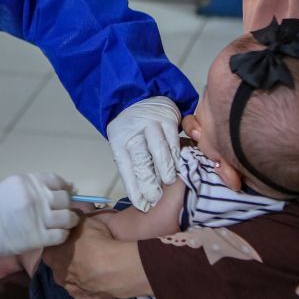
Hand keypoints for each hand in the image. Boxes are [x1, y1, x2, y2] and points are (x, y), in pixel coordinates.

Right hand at [0, 173, 78, 264]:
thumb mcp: (6, 188)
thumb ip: (28, 189)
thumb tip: (48, 193)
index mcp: (26, 181)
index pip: (56, 181)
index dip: (65, 188)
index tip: (67, 193)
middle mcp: (35, 196)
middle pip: (64, 199)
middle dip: (66, 205)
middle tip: (63, 212)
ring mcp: (38, 217)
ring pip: (68, 217)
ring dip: (69, 221)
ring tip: (65, 224)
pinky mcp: (37, 237)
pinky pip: (61, 235)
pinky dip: (62, 235)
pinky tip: (56, 236)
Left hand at [42, 217, 147, 298]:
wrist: (116, 268)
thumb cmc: (96, 241)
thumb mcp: (84, 221)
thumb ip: (73, 220)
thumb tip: (70, 215)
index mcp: (51, 256)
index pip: (50, 249)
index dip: (60, 244)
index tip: (70, 241)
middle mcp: (58, 276)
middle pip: (60, 268)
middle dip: (68, 263)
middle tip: (84, 255)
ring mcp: (72, 291)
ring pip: (73, 284)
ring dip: (80, 277)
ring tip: (96, 269)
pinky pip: (88, 296)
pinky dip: (93, 291)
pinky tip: (102, 283)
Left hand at [107, 96, 181, 210]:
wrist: (140, 95)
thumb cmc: (134, 128)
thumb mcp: (125, 142)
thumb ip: (133, 164)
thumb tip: (142, 198)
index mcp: (119, 139)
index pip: (125, 166)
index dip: (133, 186)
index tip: (141, 204)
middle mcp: (133, 132)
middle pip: (140, 158)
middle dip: (147, 180)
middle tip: (155, 198)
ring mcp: (150, 124)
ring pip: (158, 148)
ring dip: (164, 167)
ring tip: (168, 182)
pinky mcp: (167, 118)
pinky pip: (173, 138)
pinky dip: (176, 153)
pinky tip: (180, 166)